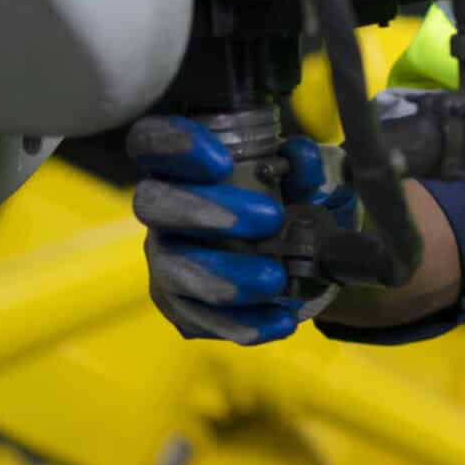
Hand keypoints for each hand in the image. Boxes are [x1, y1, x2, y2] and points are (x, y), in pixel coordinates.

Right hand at [130, 117, 355, 344]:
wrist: (310, 254)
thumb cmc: (295, 198)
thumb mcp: (311, 176)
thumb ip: (307, 163)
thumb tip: (301, 158)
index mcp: (185, 165)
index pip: (153, 142)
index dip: (175, 145)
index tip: (221, 160)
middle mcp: (164, 208)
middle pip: (155, 203)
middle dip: (206, 212)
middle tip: (270, 219)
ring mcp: (167, 258)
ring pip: (173, 268)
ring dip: (224, 277)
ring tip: (275, 280)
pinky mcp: (181, 305)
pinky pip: (198, 318)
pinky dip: (242, 323)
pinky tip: (281, 320)